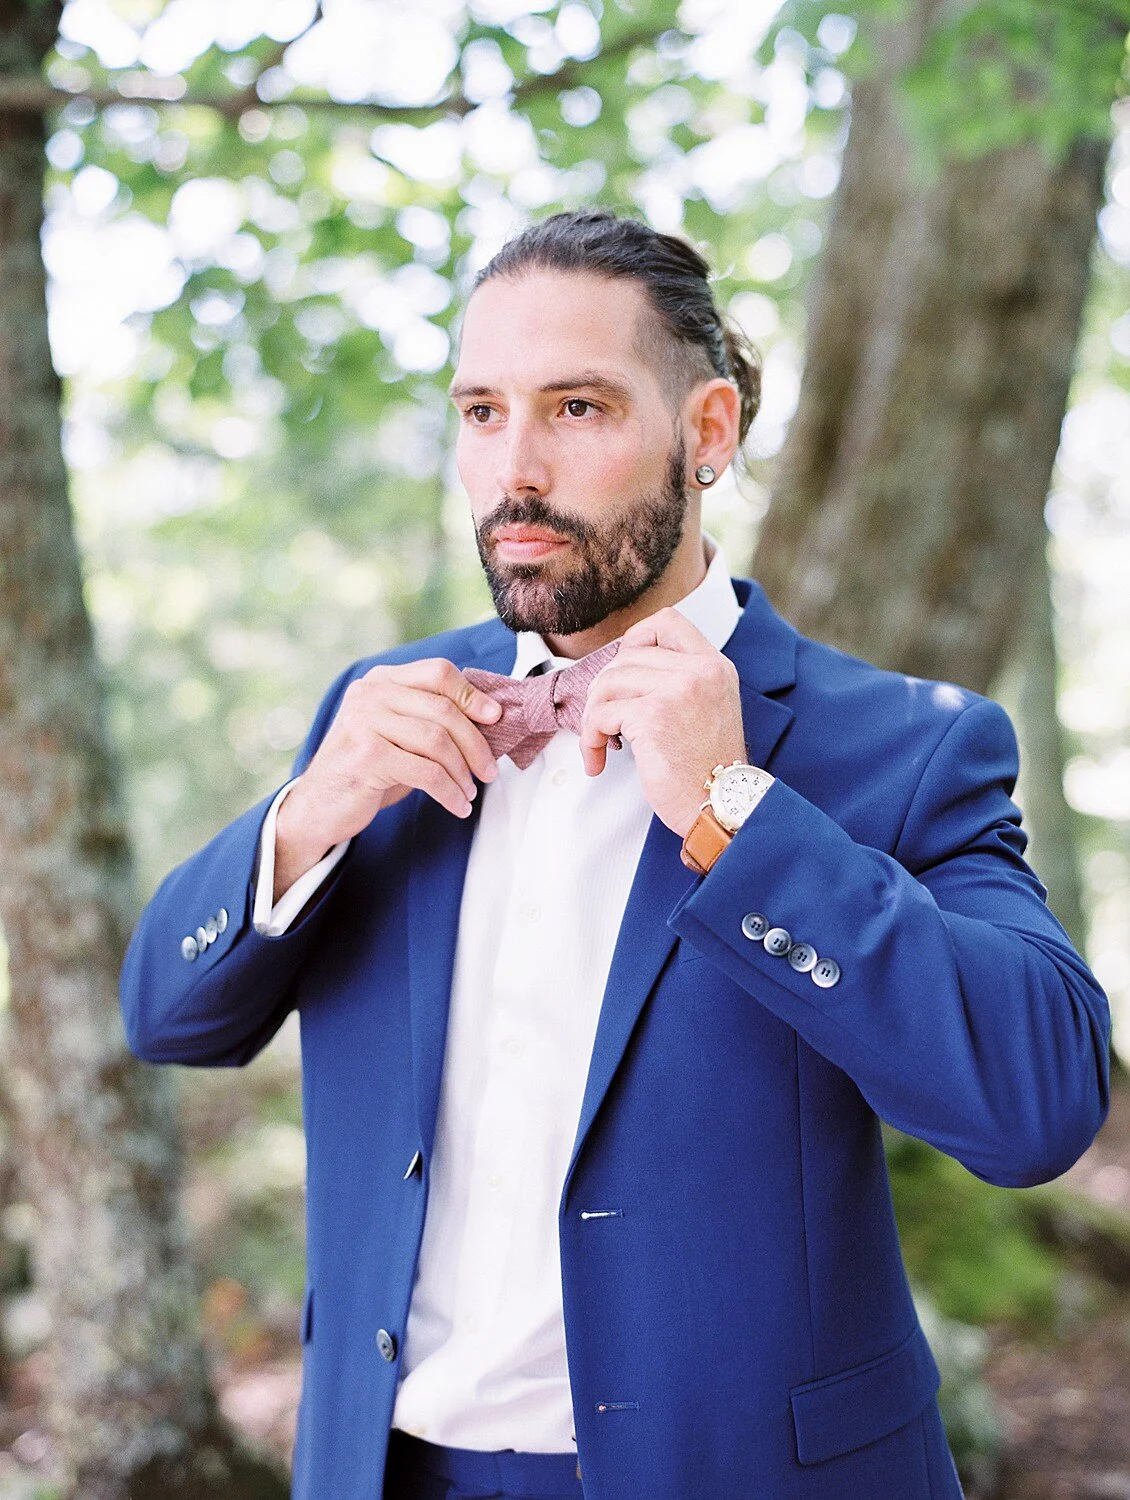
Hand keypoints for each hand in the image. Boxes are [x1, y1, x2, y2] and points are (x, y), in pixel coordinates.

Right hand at [274, 659, 502, 899]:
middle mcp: (370, 694)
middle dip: (475, 744)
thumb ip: (430, 717)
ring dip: (463, 772)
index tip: (495, 719)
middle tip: (489, 771)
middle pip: (443, 709)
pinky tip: (457, 805)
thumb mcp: (399, 733)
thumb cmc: (369, 769)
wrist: (320, 805)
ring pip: (438, 741)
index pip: (438, 672)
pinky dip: (449, 792)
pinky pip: (426, 772)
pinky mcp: (366, 756)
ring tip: (470, 792)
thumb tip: (491, 715)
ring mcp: (365, 723)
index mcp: (382, 680)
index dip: (472, 694)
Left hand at [578, 608, 747, 837]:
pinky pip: (601, 714)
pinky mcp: (653, 716)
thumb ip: (679, 682)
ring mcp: (677, 690)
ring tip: (601, 743)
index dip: (635, 639)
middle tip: (605, 721)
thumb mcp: (707, 710)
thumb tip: (623, 671)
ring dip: (593, 716)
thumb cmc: (708, 770)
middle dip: (605, 689)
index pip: (667, 621)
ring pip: (608, 682)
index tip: (625, 671)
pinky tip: (598, 760)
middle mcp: (700, 671)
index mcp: (714, 667)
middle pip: (627, 655)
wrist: (721, 808)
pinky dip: (590, 739)